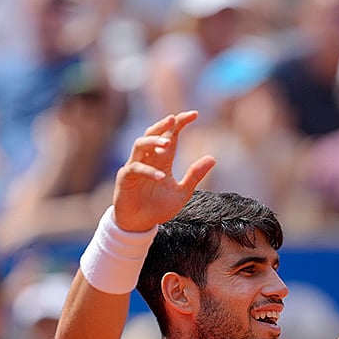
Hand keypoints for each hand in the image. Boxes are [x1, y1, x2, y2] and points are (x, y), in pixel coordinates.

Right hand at [112, 112, 215, 231]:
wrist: (140, 224)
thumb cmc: (159, 207)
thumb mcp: (182, 192)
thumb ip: (195, 175)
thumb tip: (213, 158)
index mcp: (162, 159)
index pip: (170, 135)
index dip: (180, 123)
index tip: (194, 114)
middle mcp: (148, 159)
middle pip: (152, 133)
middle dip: (163, 124)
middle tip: (174, 119)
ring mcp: (135, 166)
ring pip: (140, 144)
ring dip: (153, 141)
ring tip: (168, 143)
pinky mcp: (126, 178)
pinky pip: (135, 168)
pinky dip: (148, 170)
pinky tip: (161, 176)